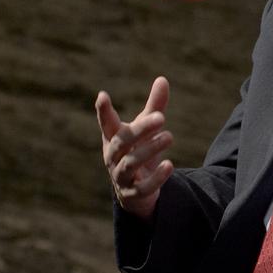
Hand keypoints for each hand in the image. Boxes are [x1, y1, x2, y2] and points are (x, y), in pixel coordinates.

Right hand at [97, 76, 173, 219]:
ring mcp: (120, 176)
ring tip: (169, 136)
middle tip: (161, 117)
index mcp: (113, 139)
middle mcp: (113, 157)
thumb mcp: (147, 130)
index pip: (106, 124)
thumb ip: (154, 107)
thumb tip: (162, 79)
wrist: (136, 191)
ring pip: (130, 163)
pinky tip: (169, 165)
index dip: (104, 111)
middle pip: (122, 142)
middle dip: (140, 129)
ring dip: (150, 150)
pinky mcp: (132, 194)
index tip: (102, 96)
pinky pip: (142, 187)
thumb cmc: (139, 152)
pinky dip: (156, 178)